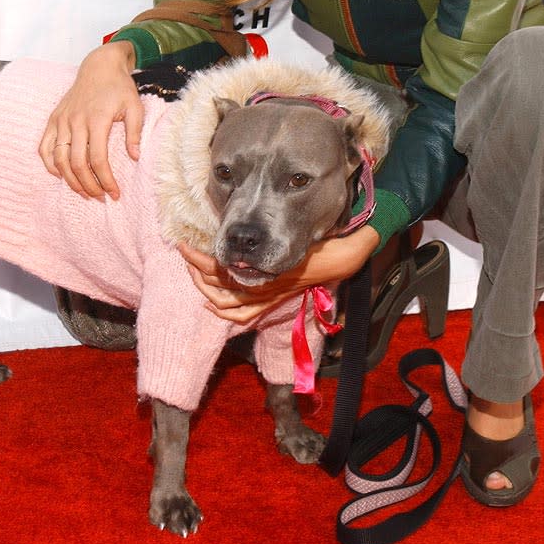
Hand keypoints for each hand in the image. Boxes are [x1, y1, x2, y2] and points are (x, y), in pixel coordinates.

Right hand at [38, 41, 141, 199]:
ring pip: (59, 159)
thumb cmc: (119, 87)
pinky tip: (61, 175)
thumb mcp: (135, 106)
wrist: (99, 66)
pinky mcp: (54, 119)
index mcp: (97, 119)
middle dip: (88, 185)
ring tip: (84, 191)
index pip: (98, 159)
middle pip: (76, 163)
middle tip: (100, 197)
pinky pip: (45, 147)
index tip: (115, 193)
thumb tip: (134, 157)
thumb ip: (135, 132)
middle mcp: (76, 121)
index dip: (106, 180)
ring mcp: (62, 120)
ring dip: (70, 180)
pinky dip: (50, 164)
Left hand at [178, 226, 380, 323]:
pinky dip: (221, 311)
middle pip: (220, 287)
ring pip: (224, 302)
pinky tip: (209, 298)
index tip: (187, 247)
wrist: (345, 263)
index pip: (229, 274)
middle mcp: (266, 287)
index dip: (204, 263)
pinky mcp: (269, 298)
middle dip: (196, 269)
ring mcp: (266, 296)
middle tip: (182, 249)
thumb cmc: (339, 250)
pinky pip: (239, 314)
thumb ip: (342, 235)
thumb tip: (360, 229)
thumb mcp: (340, 243)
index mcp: (273, 274)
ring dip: (204, 287)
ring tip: (191, 266)